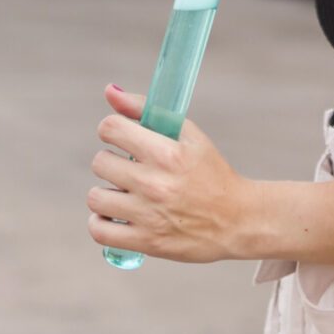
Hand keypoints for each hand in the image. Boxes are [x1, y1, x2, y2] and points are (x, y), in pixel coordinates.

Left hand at [85, 84, 250, 263]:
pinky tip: (115, 215)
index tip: (121, 138)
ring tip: (124, 194)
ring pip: (95, 197)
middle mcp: (155, 184)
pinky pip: (99, 230)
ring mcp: (148, 215)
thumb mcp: (188, 135)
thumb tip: (109, 91)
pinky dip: (101, 222)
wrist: (238, 221)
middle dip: (112, 161)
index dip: (111, 129)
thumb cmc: (212, 173)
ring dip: (106, 193)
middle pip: (100, 162)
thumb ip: (145, 110)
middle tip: (130, 168)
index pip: (111, 128)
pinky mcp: (146, 242)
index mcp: (167, 153)